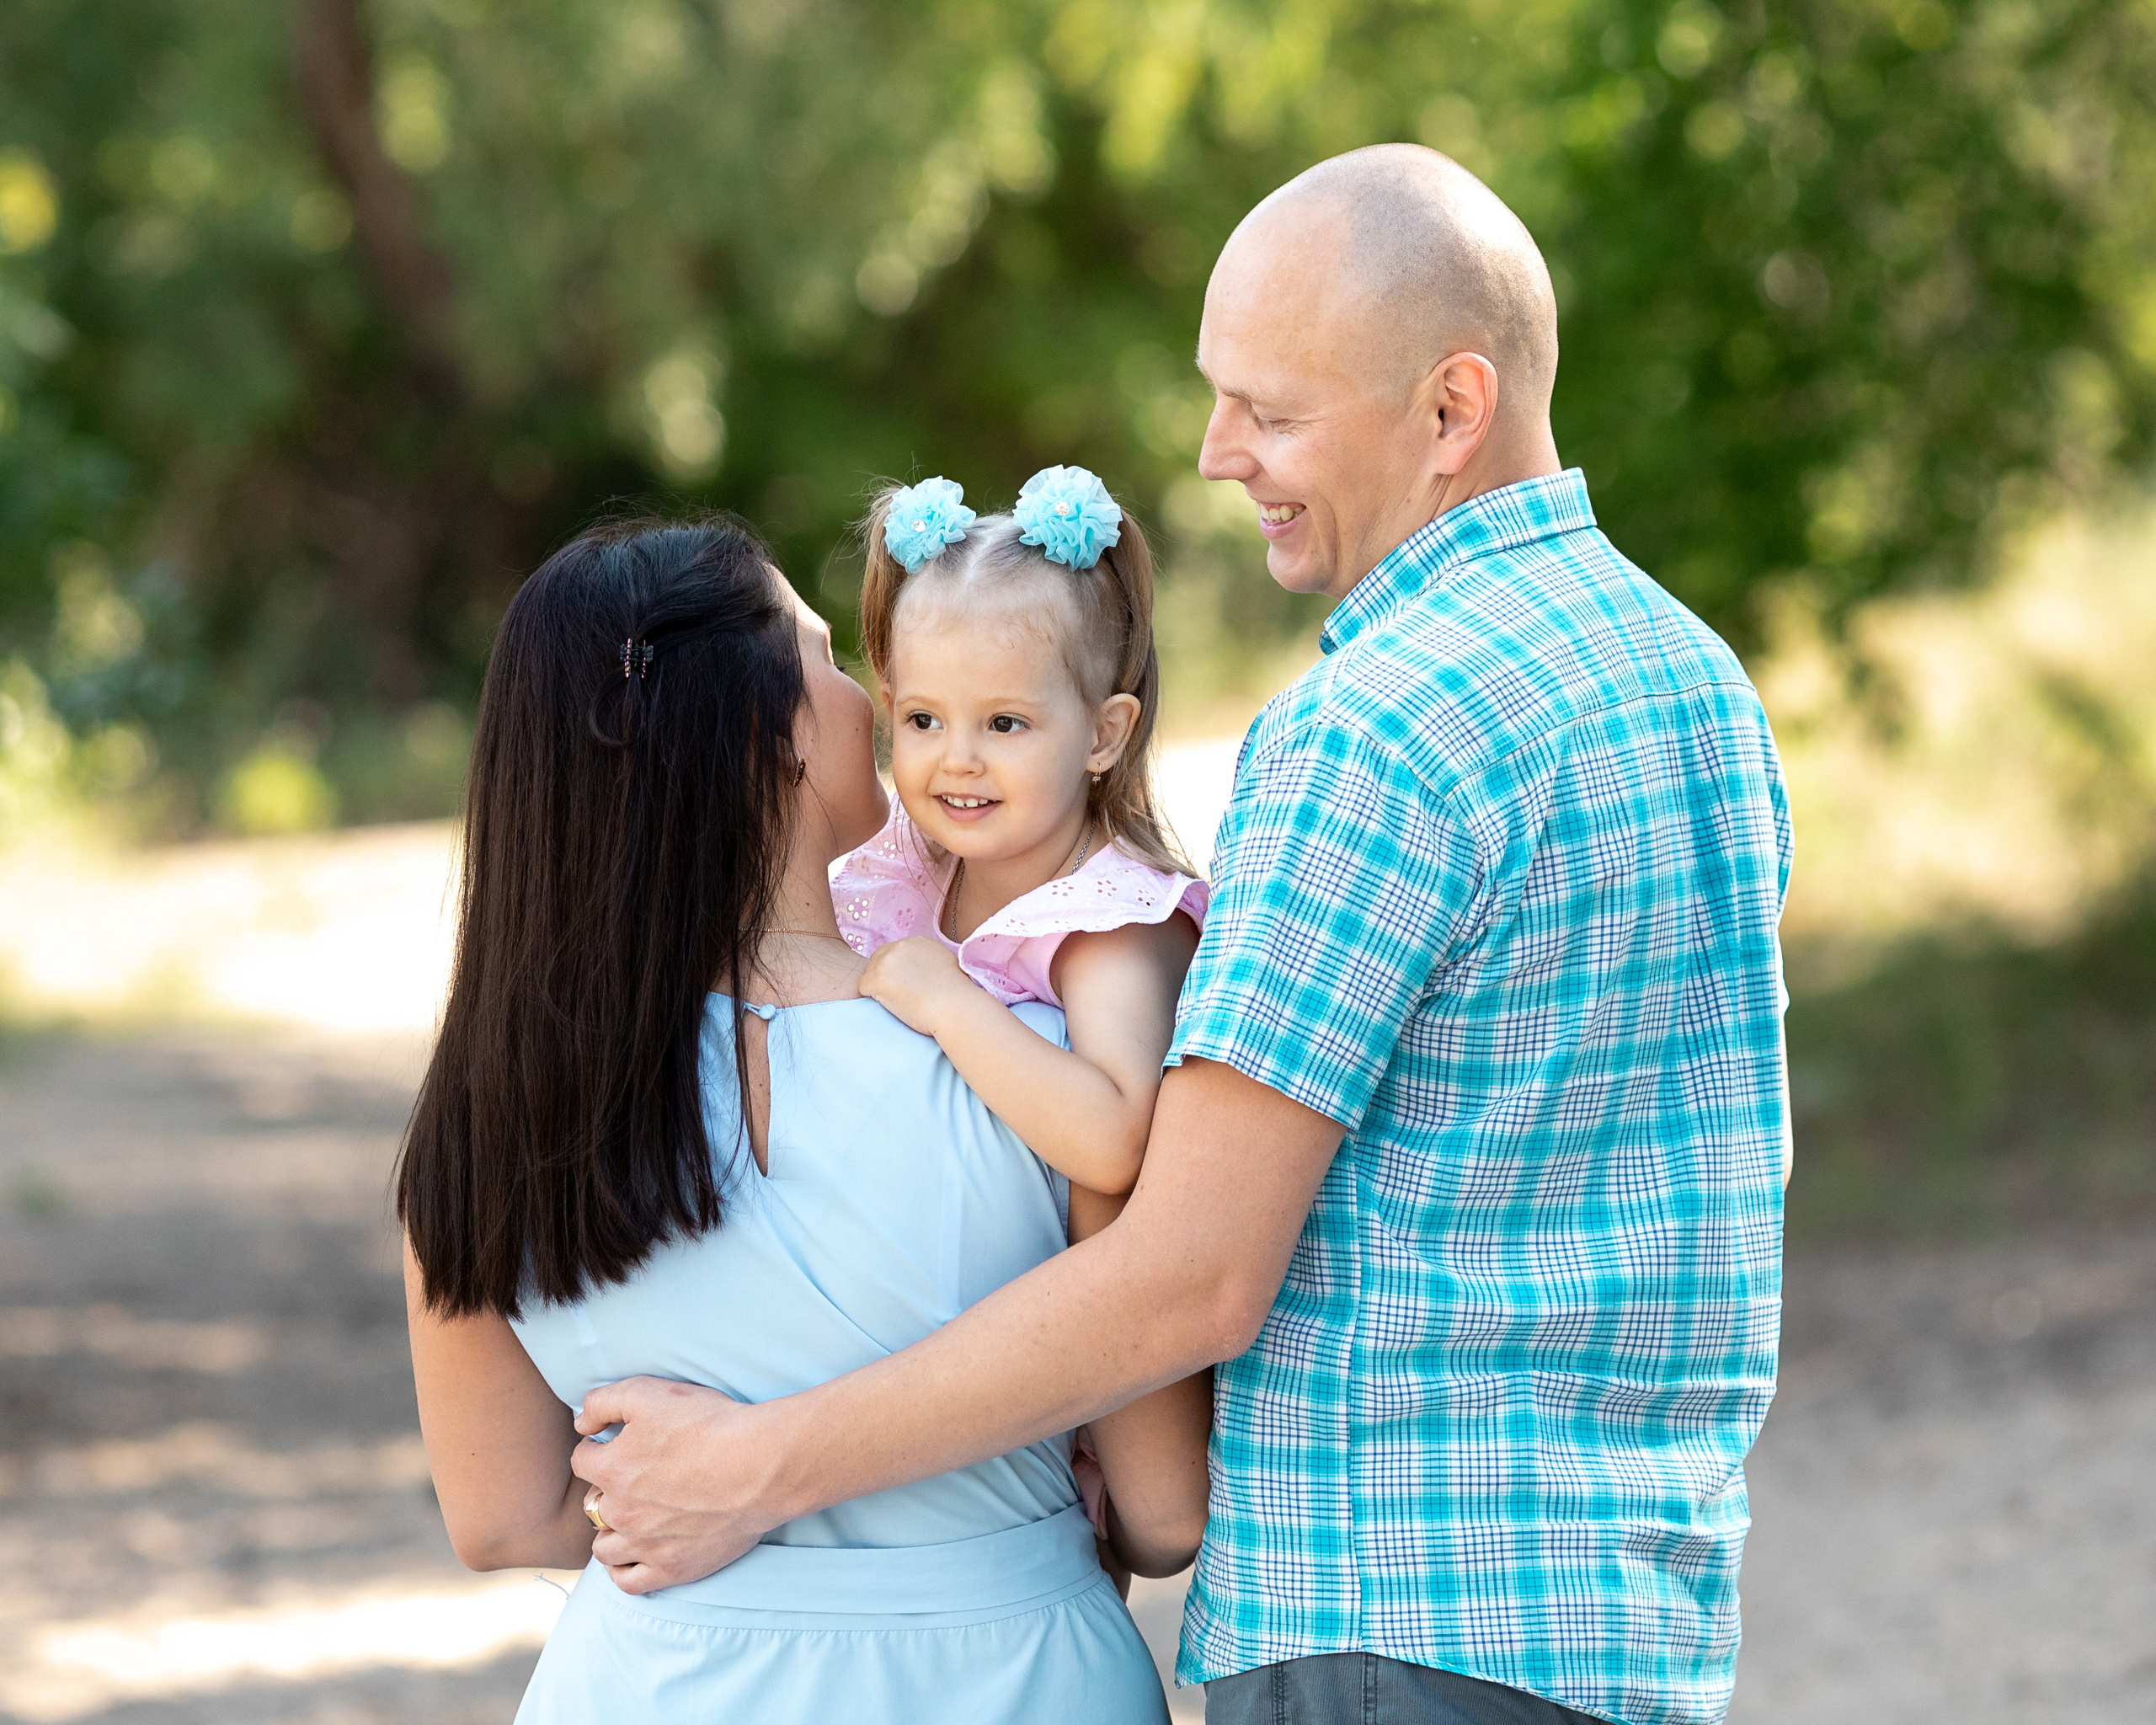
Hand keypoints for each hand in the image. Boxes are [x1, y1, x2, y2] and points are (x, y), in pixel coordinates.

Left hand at [571, 1377, 780, 1593]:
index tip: (617, 1442)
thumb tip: (580, 1425)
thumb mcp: (649, 1392)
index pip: (582, 1460)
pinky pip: (629, 1582)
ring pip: (604, 1548)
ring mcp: (646, 1546)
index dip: (597, 1447)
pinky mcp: (673, 1568)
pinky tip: (634, 1554)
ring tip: (631, 1516)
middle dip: (606, 1489)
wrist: (761, 1465)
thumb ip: (603, 1402)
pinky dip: (623, 1570)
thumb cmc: (710, 1424)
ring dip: (610, 1531)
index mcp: (612, 1469)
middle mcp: (622, 1512)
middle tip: (633, 1476)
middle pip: (593, 1504)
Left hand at [857, 936, 974, 1034]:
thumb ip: (928, 959)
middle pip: (878, 959)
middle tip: (897, 994)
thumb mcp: (945, 963)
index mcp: (917, 941)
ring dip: (878, 987)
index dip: (897, 970)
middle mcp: (899, 946)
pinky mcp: (876, 979)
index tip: (905, 983)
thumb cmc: (955, 994)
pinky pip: (863, 987)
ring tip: (897, 1002)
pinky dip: (871, 998)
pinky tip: (888, 1005)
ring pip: (869, 973)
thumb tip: (920, 969)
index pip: (894, 952)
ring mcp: (886, 962)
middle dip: (884, 976)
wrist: (953, 1007)